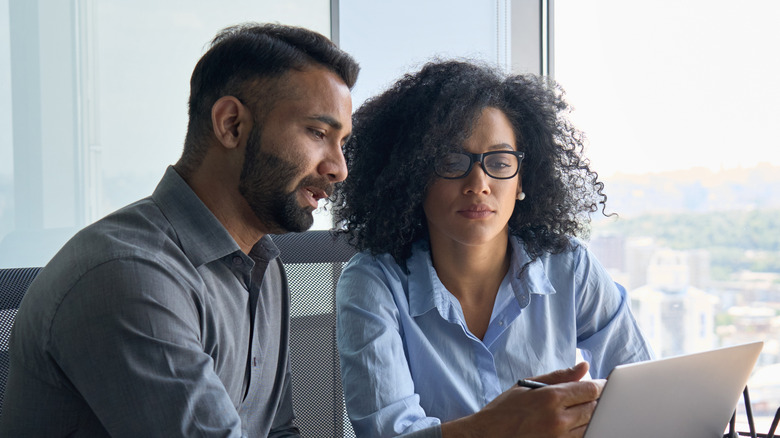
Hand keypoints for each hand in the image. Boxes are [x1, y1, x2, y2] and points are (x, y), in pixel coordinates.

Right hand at [441, 363, 605, 437]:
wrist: (486, 436)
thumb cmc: (504, 410)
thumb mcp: (528, 386)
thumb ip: (559, 376)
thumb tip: (584, 367)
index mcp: (551, 397)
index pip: (591, 390)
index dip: (600, 386)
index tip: (601, 385)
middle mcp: (559, 419)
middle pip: (595, 408)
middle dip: (596, 401)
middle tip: (589, 398)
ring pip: (591, 426)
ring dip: (590, 417)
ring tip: (578, 412)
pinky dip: (582, 431)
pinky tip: (574, 425)